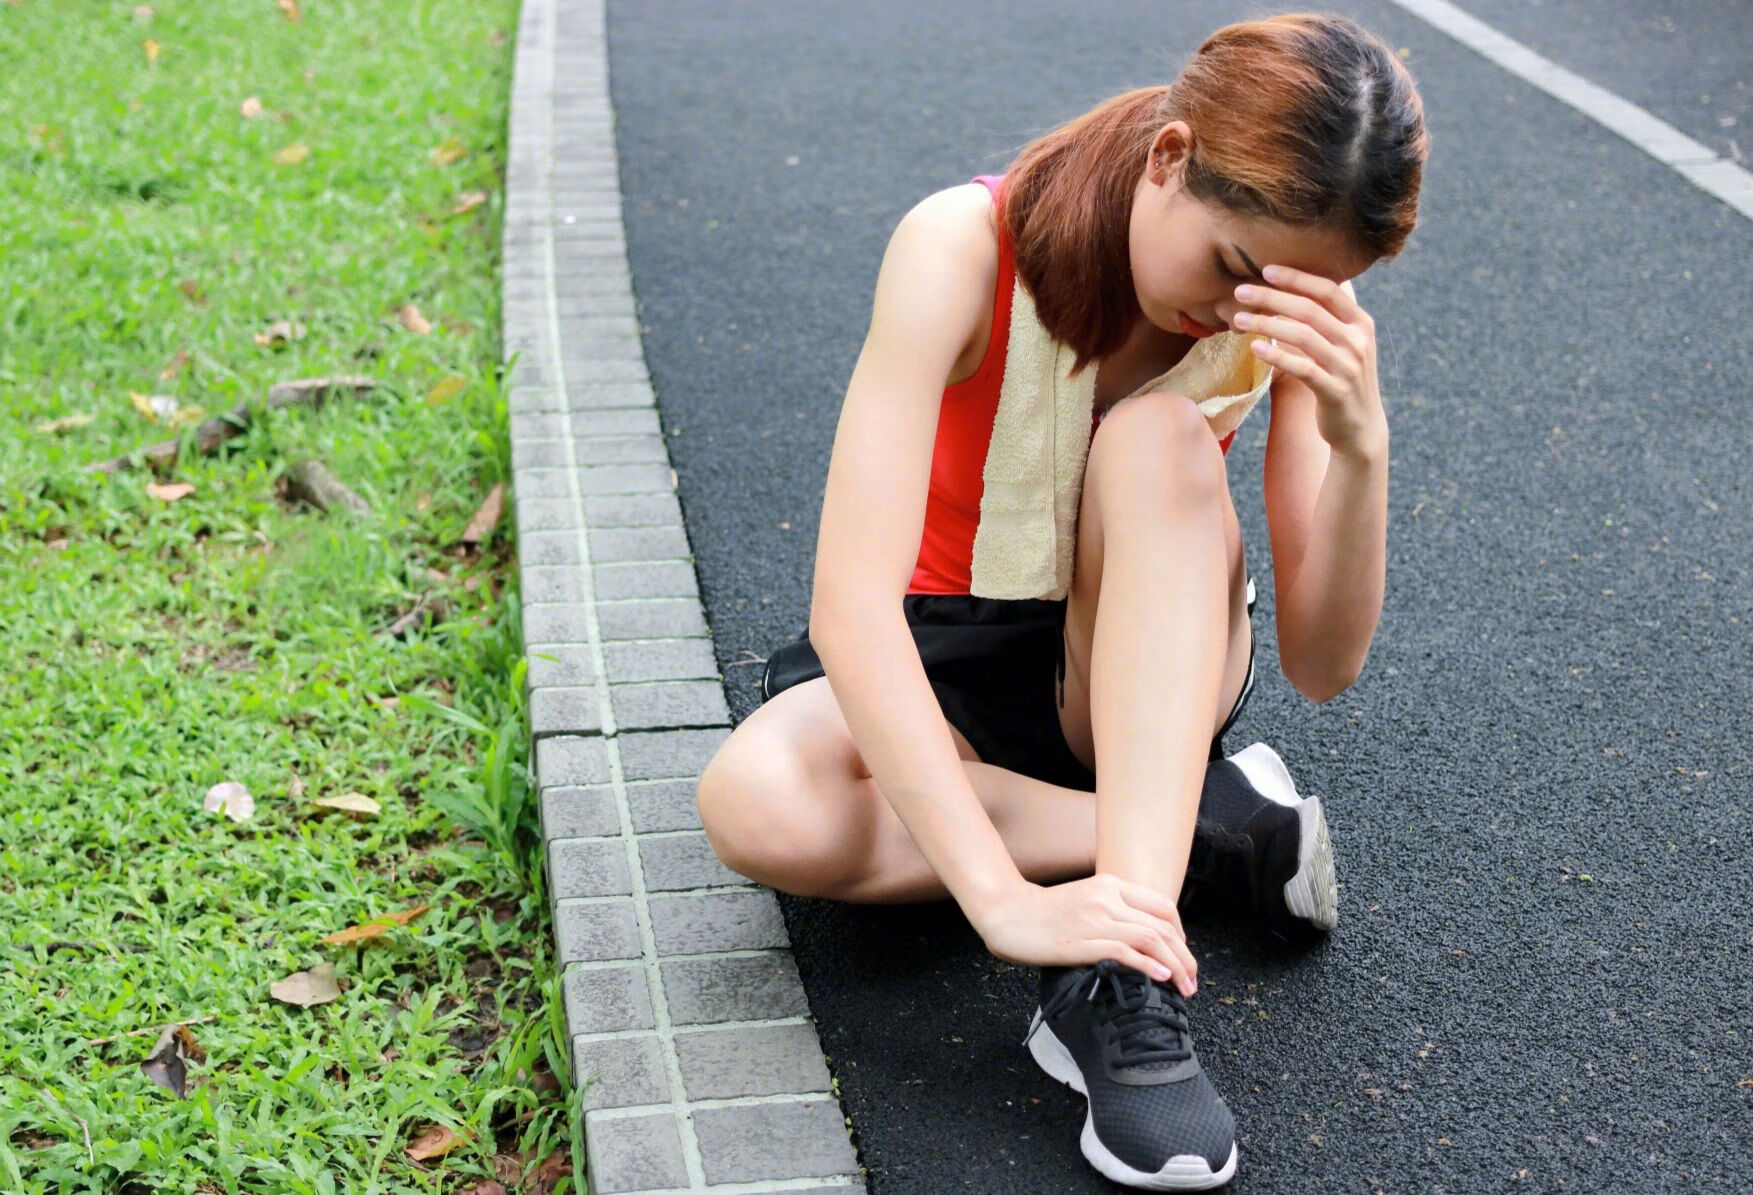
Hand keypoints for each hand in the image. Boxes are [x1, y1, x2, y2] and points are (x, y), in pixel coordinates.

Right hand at [965, 872, 1197, 997]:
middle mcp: (1107, 897)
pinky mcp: (1082, 940)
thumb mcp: (1084, 901)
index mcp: (1109, 885)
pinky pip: (1124, 951)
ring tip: (1185, 987)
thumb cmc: (1042, 913)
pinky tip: (1161, 978)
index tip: (1182, 956)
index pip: (1162, 905)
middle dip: (1186, 957)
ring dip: (1175, 966)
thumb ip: (1110, 911)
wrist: (1005, 913)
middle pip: (1163, 926)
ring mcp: (1095, 918)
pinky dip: (1148, 965)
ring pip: (1151, 939)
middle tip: (1193, 981)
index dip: (1181, 933)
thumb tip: (1140, 940)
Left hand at [1231, 265, 1386, 458]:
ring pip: (1303, 336)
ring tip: (1238, 320)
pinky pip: (1302, 368)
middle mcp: (1358, 341)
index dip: (1297, 277)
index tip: (1266, 269)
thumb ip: (1324, 321)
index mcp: (1360, 323)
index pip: (1327, 290)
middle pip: (1309, 310)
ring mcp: (1349, 366)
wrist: (1360, 428)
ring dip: (1267, 324)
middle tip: (1240, 291)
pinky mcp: (1335, 391)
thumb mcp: (1341, 345)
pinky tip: (1255, 348)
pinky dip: (1277, 356)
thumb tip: (1288, 291)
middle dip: (1272, 297)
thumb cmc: (1340, 380)